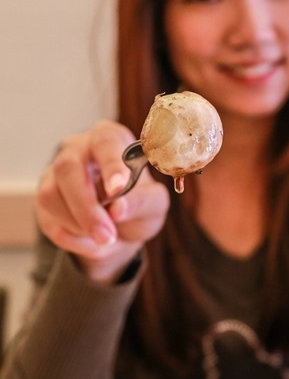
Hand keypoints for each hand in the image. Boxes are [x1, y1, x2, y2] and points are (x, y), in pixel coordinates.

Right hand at [36, 119, 169, 282]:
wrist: (120, 229)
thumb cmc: (139, 204)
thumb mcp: (155, 204)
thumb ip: (142, 202)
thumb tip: (118, 208)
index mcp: (110, 139)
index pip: (105, 142)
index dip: (111, 165)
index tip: (119, 189)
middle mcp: (77, 149)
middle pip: (68, 168)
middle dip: (86, 207)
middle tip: (107, 235)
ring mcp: (54, 173)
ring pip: (51, 195)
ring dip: (79, 225)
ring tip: (106, 238)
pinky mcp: (43, 200)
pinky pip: (48, 220)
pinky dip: (73, 238)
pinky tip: (92, 239)